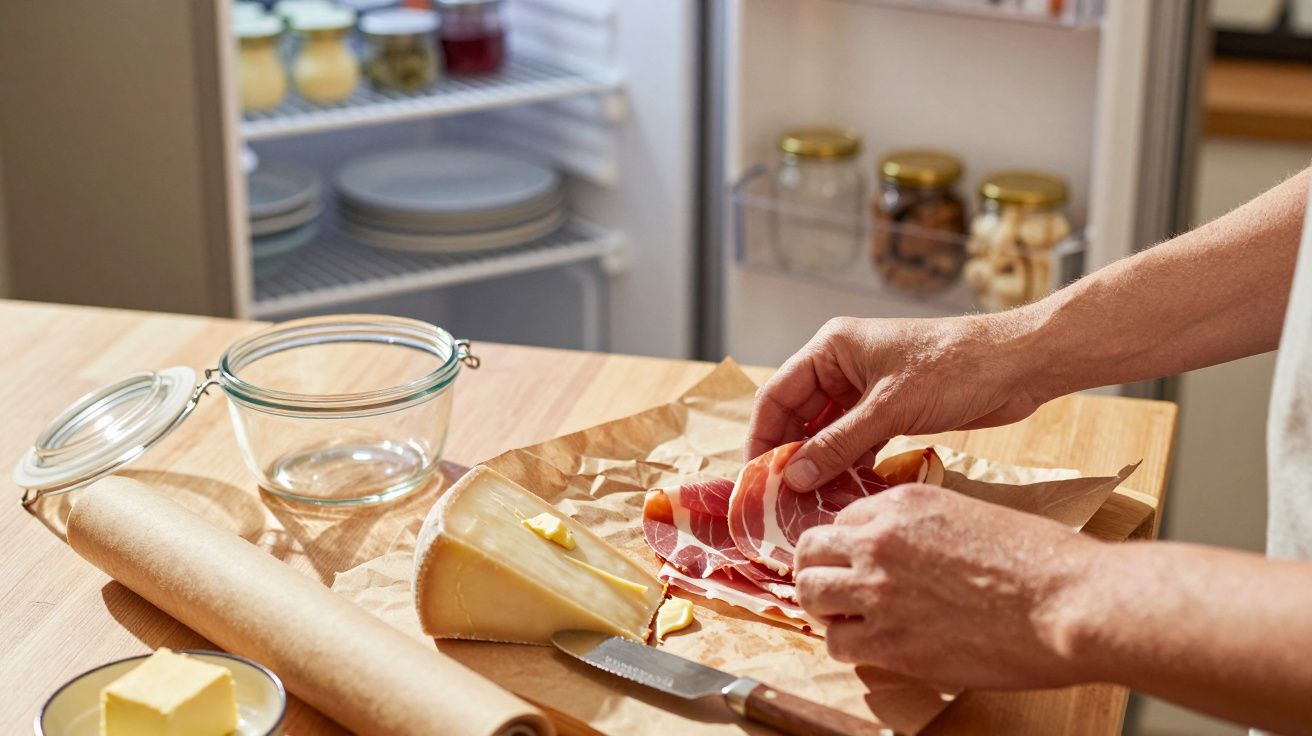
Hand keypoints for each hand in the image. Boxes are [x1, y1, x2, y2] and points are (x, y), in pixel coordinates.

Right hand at [746, 315, 1046, 490]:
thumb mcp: (889, 409)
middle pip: (798, 415)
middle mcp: (842, 365)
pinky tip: (845, 493)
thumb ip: (838, 444)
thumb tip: (793, 478)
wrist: (1017, 364)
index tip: (754, 478)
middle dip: (790, 455)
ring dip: (820, 464)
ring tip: (809, 504)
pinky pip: (855, 440)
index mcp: (832, 348)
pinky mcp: (891, 409)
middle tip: (779, 500)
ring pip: (827, 432)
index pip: (777, 394)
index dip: (762, 436)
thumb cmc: (953, 369)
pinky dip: (848, 464)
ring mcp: (867, 388)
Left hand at [794, 483, 1098, 688]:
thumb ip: (926, 528)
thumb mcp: (973, 515)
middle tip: (836, 589)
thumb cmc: (1041, 560)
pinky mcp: (888, 641)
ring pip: (811, 595)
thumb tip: (911, 552)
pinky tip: (872, 647)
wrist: (1067, 602)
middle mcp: (879, 540)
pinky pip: (836, 643)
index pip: (843, 518)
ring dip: (826, 608)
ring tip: (847, 619)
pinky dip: (848, 646)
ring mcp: (878, 590)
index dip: (847, 544)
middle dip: (820, 570)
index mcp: (904, 503)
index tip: (854, 561)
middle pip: (811, 551)